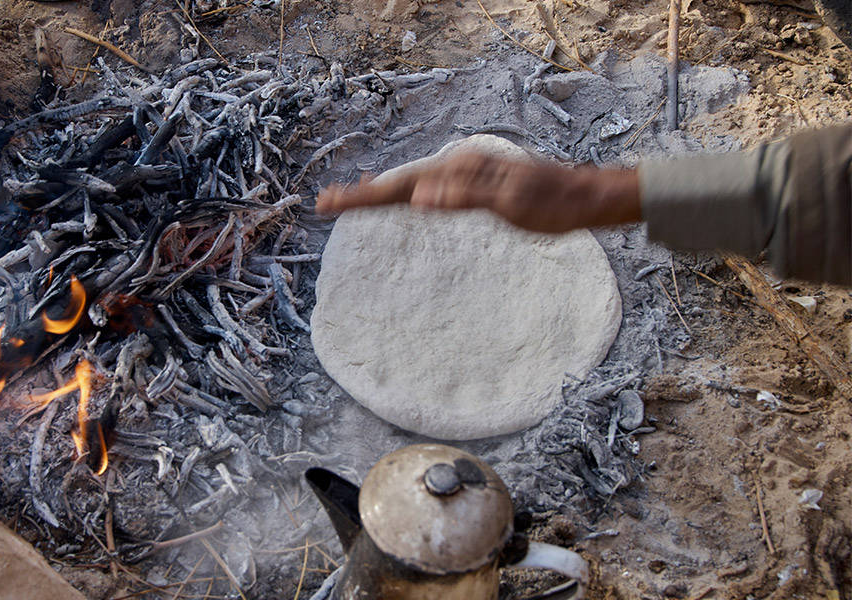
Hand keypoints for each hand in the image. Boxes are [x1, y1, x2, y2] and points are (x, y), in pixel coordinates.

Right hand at [316, 152, 641, 233]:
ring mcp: (466, 177)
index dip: (365, 197)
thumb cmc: (551, 204)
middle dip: (362, 194)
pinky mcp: (474, 188)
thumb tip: (421, 200)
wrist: (583, 198)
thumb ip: (466, 198)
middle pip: (399, 183)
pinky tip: (401, 197)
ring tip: (350, 197)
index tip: (331, 202)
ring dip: (379, 194)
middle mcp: (459, 169)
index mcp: (461, 172)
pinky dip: (405, 194)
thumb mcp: (511, 203)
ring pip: (411, 185)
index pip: (402, 186)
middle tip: (325, 202)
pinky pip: (429, 190)